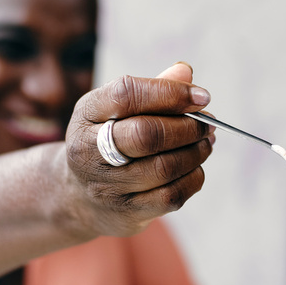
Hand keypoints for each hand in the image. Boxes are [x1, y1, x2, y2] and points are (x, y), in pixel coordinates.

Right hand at [64, 62, 213, 236]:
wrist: (77, 195)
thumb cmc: (106, 140)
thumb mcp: (115, 109)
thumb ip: (151, 90)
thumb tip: (186, 72)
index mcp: (87, 114)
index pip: (127, 94)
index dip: (170, 93)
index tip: (202, 96)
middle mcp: (90, 150)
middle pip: (146, 134)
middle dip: (187, 127)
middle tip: (208, 123)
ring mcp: (107, 185)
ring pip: (164, 167)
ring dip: (196, 152)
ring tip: (206, 142)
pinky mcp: (127, 212)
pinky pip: (172, 196)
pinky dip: (193, 178)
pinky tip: (195, 167)